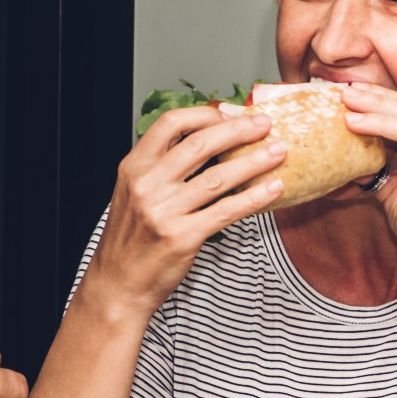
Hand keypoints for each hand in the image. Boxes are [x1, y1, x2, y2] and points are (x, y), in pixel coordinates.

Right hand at [81, 105, 286, 316]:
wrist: (118, 284)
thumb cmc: (131, 239)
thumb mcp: (133, 193)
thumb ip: (161, 167)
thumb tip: (206, 142)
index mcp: (134, 167)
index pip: (171, 124)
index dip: (204, 114)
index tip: (230, 113)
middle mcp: (147, 184)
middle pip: (200, 144)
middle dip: (239, 130)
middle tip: (264, 124)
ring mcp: (164, 211)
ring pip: (219, 176)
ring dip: (254, 161)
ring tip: (278, 152)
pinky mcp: (183, 236)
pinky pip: (227, 211)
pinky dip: (255, 198)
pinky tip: (273, 189)